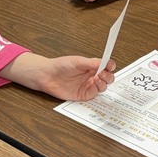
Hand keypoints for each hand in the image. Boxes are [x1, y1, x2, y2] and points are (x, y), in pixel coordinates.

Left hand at [0, 53, 115, 101]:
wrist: (48, 76)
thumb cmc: (61, 65)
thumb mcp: (78, 61)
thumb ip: (92, 63)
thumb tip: (105, 62)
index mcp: (91, 66)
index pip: (106, 66)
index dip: (110, 66)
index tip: (110, 65)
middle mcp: (91, 76)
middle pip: (107, 78)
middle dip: (108, 76)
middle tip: (103, 73)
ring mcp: (88, 85)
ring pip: (103, 86)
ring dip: (103, 82)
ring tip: (97, 78)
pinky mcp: (83, 95)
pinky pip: (94, 94)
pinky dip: (96, 90)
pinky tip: (93, 85)